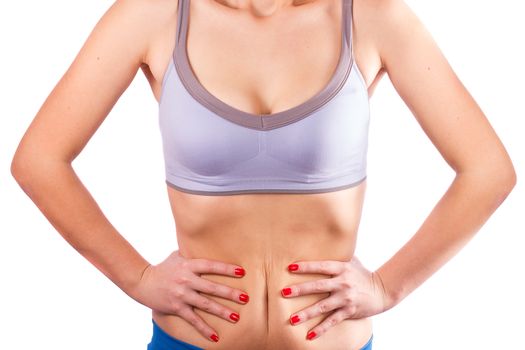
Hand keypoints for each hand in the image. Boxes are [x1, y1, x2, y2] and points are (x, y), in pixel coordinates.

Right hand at [131, 250, 249, 342]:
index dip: (226, 268)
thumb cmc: (165, 267)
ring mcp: (181, 295)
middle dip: (229, 293)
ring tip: (236, 317)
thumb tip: (211, 245)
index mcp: (188, 265)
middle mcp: (186, 280)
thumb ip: (193, 254)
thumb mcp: (178, 256)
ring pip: (205, 304)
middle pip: (211, 287)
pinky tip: (215, 337)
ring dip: (221, 311)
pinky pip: (193, 319)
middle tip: (245, 298)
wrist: (143, 282)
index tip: (241, 272)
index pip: (210, 266)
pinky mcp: (176, 308)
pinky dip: (204, 329)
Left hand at [281, 256, 389, 340]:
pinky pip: (332, 321)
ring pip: (323, 307)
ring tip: (292, 319)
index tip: (290, 267)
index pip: (321, 266)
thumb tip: (321, 240)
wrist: (382, 291)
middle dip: (300, 289)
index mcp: (342, 268)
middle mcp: (343, 283)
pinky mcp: (349, 312)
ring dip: (307, 313)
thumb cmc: (362, 274)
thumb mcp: (352, 261)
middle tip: (284, 292)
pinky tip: (309, 335)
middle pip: (318, 286)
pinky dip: (321, 329)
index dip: (307, 267)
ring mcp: (345, 299)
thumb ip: (338, 254)